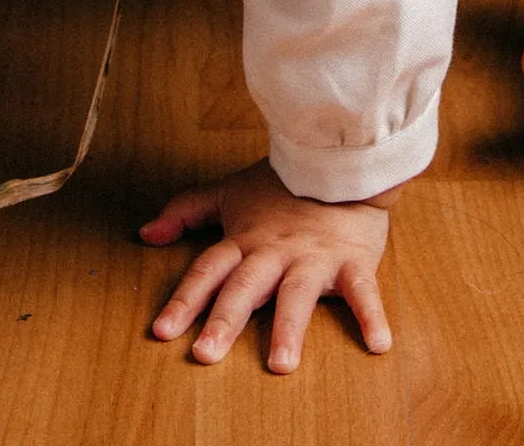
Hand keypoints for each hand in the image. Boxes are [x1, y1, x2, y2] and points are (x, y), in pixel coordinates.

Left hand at [141, 159, 392, 371]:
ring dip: (288, 327)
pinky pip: (362, 290)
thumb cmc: (283, 185)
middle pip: (245, 286)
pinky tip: (377, 343)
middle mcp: (275, 252)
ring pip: (297, 293)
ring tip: (280, 363)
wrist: (341, 158)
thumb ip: (188, 212)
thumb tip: (146, 234)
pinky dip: (370, 315)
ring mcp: (313, 258)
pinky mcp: (352, 260)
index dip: (185, 299)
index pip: (208, 270)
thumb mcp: (230, 193)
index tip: (162, 332)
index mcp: (246, 240)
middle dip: (225, 319)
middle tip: (206, 354)